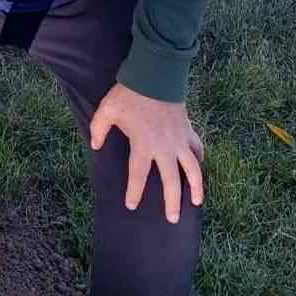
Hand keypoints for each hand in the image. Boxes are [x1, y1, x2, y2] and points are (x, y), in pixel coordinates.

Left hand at [88, 82, 204, 224]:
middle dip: (171, 202)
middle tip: (171, 219)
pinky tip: (199, 167)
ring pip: (192, 170)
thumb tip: (95, 146)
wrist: (155, 76)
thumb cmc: (129, 94)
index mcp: (143, 145)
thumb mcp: (107, 110)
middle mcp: (164, 148)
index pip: (138, 176)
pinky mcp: (187, 130)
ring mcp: (179, 140)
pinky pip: (197, 149)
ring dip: (196, 187)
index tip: (132, 205)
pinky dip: (199, 159)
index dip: (135, 192)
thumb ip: (99, 129)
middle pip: (171, 181)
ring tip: (196, 203)